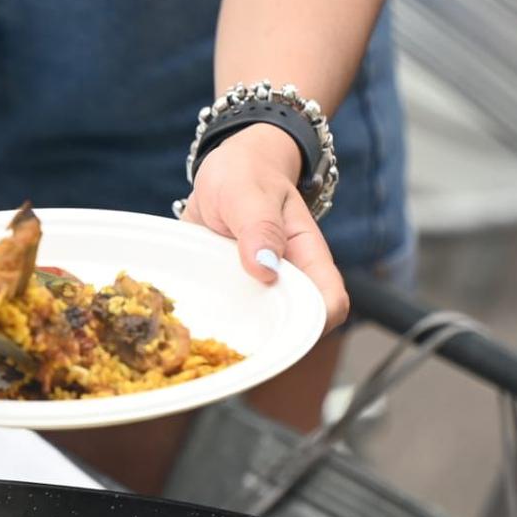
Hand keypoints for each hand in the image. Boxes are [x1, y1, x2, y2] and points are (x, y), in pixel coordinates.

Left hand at [180, 124, 348, 330]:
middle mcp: (286, 280)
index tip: (281, 332)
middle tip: (230, 347)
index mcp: (307, 257)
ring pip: (258, 329)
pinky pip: (227, 318)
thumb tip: (265, 268)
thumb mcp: (248, 191)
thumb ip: (258, 225)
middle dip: (268, 342)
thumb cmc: (247, 174)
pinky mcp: (231, 292)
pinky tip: (187, 328)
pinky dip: (211, 324)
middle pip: (292, 328)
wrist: (225, 169)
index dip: (316, 324)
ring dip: (235, 338)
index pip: (329, 303)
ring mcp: (258, 289)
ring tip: (204, 342)